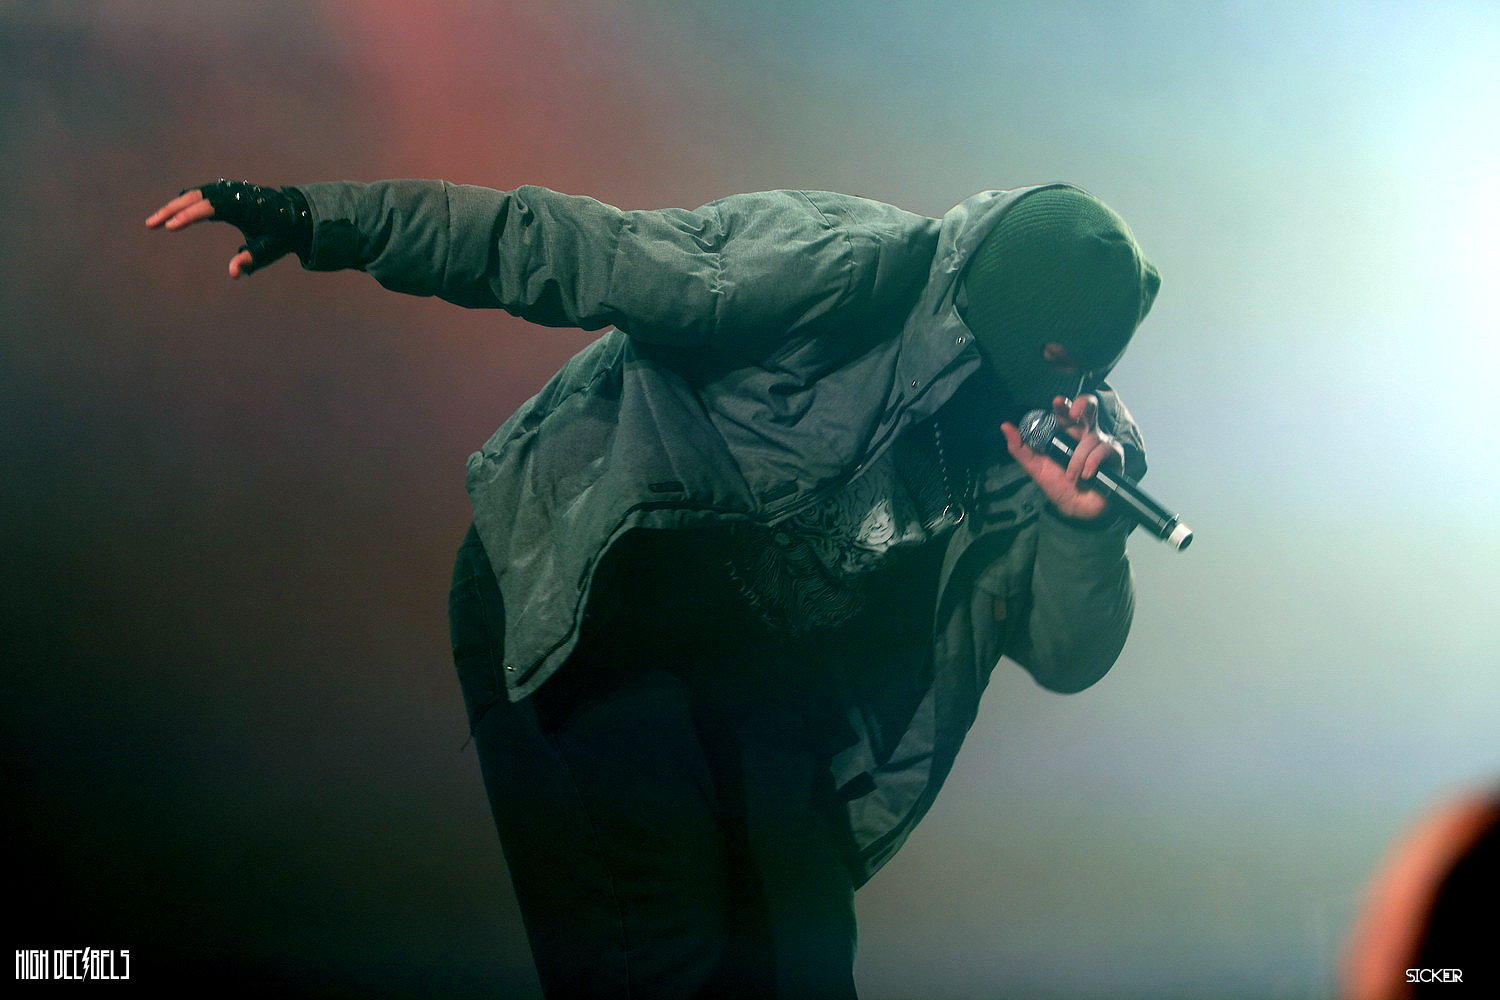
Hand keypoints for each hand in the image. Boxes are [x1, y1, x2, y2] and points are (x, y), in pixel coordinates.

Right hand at [145, 180, 309, 277]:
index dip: (188, 216)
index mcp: (242, 205)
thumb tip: (232, 273)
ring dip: (173, 207)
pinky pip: (200, 196)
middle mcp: (232, 193)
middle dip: (171, 210)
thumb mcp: (268, 250)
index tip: (170, 227)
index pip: (208, 207)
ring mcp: (227, 190)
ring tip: (154, 223)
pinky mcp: (225, 192)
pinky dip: (184, 203)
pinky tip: (171, 215)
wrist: (295, 216)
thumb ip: (250, 260)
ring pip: (194, 194)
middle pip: (194, 197)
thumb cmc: (281, 235)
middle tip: (151, 225)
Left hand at [1000, 394, 1123, 520]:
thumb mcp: (1035, 467)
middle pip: (1090, 406)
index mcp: (1066, 433)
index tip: (1056, 402)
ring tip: (1071, 476)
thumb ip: (1020, 447)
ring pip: (1090, 437)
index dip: (1063, 403)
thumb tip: (1005, 426)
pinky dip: (1091, 463)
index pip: (1065, 411)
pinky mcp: (1113, 454)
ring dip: (1078, 458)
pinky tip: (1086, 475)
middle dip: (1083, 404)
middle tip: (1073, 414)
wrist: (1077, 508)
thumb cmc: (1058, 485)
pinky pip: (1102, 450)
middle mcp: (1084, 433)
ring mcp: (1100, 442)